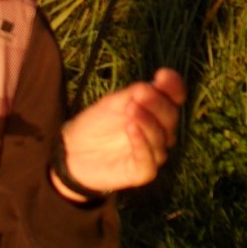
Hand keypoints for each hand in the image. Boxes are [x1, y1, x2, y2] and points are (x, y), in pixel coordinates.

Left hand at [52, 68, 186, 199]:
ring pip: (161, 138)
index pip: (174, 99)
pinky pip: (149, 160)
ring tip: (131, 108)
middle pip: (170, 117)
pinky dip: (142, 143)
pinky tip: (131, 128)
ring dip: (148, 121)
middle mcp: (159, 132)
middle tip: (140, 93)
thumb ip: (133, 94)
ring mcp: (153, 153)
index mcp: (155, 112)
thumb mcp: (112, 103)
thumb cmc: (96, 124)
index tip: (162, 75)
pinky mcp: (142, 172)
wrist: (72, 151)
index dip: (173, 87)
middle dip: (157, 103)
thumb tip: (154, 84)